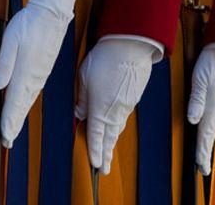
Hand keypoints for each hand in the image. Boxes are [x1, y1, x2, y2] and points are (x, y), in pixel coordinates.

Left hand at [0, 0, 81, 146]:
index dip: (8, 122)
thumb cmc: (30, 24)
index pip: (14, 104)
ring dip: (21, 116)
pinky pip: (34, 92)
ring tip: (14, 128)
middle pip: (23, 107)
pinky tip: (25, 105)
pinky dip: (27, 104)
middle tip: (8, 142)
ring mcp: (41, 74)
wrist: (52, 13)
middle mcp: (34, 78)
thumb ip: (4, 64)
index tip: (4, 137)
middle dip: (14, 125)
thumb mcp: (11, 40)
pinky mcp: (44, 69)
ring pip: (29, 101)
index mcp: (25, 73)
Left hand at [75, 35, 159, 173]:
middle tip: (105, 169)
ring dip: (113, 141)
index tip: (95, 165)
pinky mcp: (135, 96)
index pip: (95, 136)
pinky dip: (120, 125)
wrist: (131, 45)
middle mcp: (114, 111)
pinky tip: (118, 126)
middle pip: (110, 137)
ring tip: (110, 151)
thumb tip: (80, 114)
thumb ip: (83, 99)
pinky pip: (125, 116)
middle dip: (106, 154)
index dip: (94, 152)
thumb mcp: (85, 78)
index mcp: (99, 109)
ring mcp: (127, 104)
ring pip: (118, 127)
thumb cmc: (105, 58)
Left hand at [188, 44, 214, 173]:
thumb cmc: (212, 62)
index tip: (201, 168)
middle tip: (202, 168)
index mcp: (213, 107)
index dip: (202, 152)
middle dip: (205, 152)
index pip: (206, 135)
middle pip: (210, 135)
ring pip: (213, 128)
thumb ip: (196, 100)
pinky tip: (207, 131)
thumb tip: (193, 120)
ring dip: (207, 142)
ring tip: (202, 154)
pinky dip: (210, 130)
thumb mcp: (200, 79)